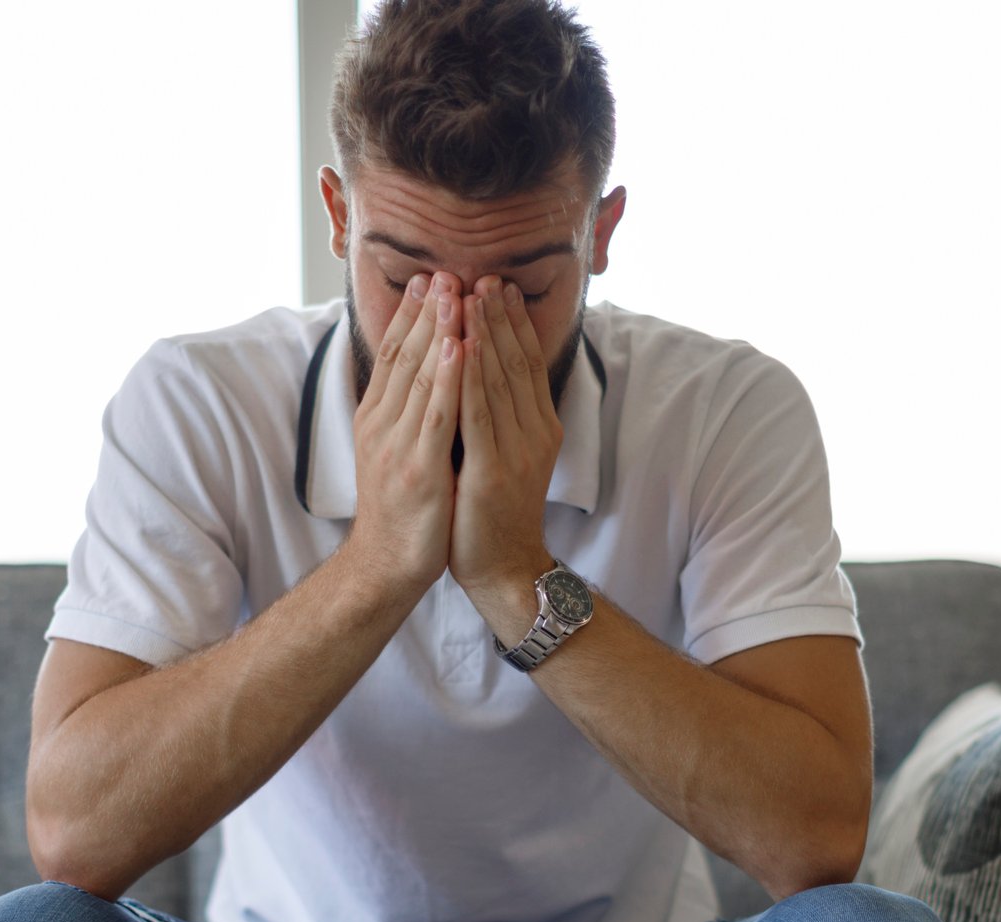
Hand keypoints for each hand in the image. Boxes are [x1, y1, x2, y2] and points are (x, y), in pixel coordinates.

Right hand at [349, 270, 465, 592]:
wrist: (387, 566)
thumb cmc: (401, 510)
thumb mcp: (396, 450)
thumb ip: (405, 411)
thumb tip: (424, 371)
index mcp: (376, 417)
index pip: (393, 354)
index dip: (410, 315)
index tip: (427, 278)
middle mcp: (381, 424)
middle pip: (404, 356)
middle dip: (426, 312)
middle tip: (443, 270)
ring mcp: (397, 446)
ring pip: (419, 377)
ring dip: (438, 331)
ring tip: (455, 293)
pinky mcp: (418, 469)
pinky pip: (436, 415)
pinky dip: (448, 378)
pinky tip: (460, 347)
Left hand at [450, 275, 561, 593]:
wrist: (501, 567)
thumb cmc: (493, 512)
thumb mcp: (506, 455)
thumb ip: (503, 415)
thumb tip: (487, 371)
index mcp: (538, 427)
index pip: (526, 363)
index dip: (514, 323)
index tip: (499, 286)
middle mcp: (533, 433)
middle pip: (515, 363)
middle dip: (498, 317)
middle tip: (486, 274)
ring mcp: (515, 452)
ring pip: (498, 380)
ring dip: (484, 334)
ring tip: (472, 294)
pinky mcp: (491, 471)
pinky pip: (478, 414)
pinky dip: (469, 376)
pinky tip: (461, 345)